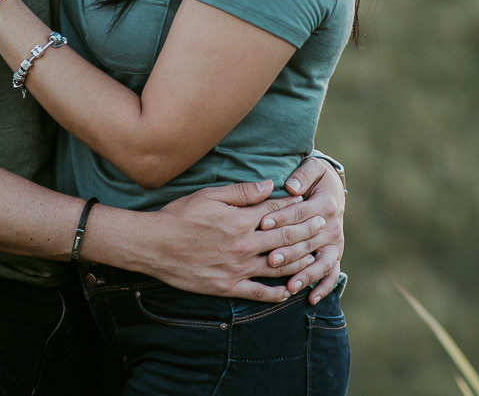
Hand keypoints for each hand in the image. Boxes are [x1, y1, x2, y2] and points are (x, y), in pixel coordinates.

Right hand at [132, 180, 330, 302]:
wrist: (155, 245)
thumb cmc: (180, 216)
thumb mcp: (210, 195)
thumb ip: (243, 191)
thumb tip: (270, 185)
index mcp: (241, 219)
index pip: (276, 211)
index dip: (295, 205)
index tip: (309, 202)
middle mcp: (244, 244)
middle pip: (283, 237)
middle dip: (306, 230)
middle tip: (323, 225)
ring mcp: (237, 268)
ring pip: (278, 266)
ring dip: (300, 261)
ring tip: (316, 256)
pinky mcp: (228, 286)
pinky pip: (258, 293)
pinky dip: (276, 294)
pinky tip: (289, 292)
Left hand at [277, 155, 345, 302]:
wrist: (333, 187)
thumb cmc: (317, 177)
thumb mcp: (313, 168)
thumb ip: (303, 174)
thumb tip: (292, 186)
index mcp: (325, 203)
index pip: (301, 213)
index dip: (282, 217)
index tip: (263, 224)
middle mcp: (333, 225)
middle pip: (309, 241)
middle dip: (290, 251)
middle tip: (271, 259)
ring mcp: (335, 242)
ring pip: (322, 261)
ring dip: (306, 274)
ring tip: (291, 285)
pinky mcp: (334, 253)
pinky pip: (332, 273)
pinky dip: (324, 287)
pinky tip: (311, 298)